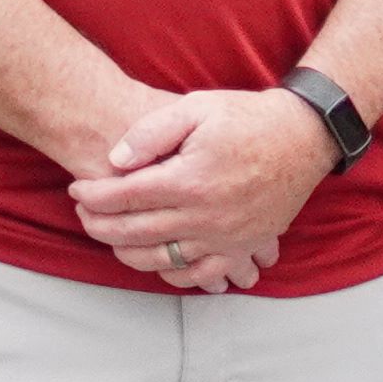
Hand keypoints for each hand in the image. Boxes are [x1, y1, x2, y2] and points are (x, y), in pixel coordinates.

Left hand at [70, 86, 332, 289]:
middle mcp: (205, 216)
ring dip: (127, 252)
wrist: (303, 137)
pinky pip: (200, 273)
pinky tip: (155, 260)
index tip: (78, 190)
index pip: (125, 197)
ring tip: (110, 237)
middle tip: (83, 215)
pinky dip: (172, 273)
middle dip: (100, 226)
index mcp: (190, 180)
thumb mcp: (196, 107)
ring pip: (162, 259)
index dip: (93, 195)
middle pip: (136, 232)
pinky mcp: (241, 247)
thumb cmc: (248, 118)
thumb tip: (115, 161)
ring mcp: (225, 237)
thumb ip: (151, 132)